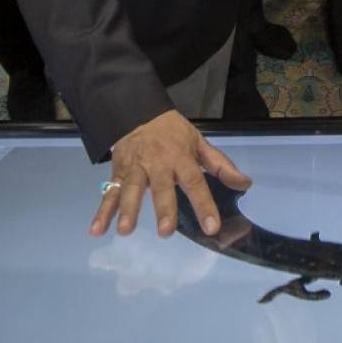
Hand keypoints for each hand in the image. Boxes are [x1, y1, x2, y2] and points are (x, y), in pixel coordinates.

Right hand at [91, 110, 251, 238]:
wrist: (137, 111)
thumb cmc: (172, 133)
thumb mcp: (199, 143)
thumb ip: (220, 165)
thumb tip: (245, 183)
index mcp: (181, 158)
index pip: (195, 182)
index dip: (204, 204)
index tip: (212, 226)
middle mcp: (158, 164)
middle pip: (161, 187)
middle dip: (163, 208)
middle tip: (166, 232)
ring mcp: (135, 168)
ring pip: (132, 189)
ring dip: (128, 209)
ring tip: (125, 231)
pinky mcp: (118, 172)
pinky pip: (109, 192)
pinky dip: (102, 211)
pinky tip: (96, 229)